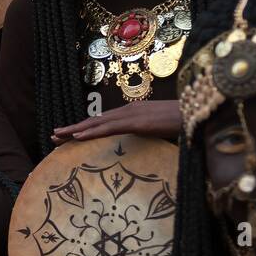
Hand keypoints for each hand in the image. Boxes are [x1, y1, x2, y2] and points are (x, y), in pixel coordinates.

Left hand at [51, 100, 180, 144]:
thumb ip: (150, 134)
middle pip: (95, 121)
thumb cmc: (186, 123)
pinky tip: (77, 137)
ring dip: (75, 131)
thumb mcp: (162, 130)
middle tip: (53, 136)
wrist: (202, 114)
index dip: (84, 127)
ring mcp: (132, 115)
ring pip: (97, 124)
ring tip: (56, 137)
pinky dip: (91, 132)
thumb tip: (146, 144)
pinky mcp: (137, 122)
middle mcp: (129, 111)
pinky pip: (109, 128)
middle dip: (73, 128)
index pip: (103, 121)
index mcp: (133, 113)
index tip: (68, 134)